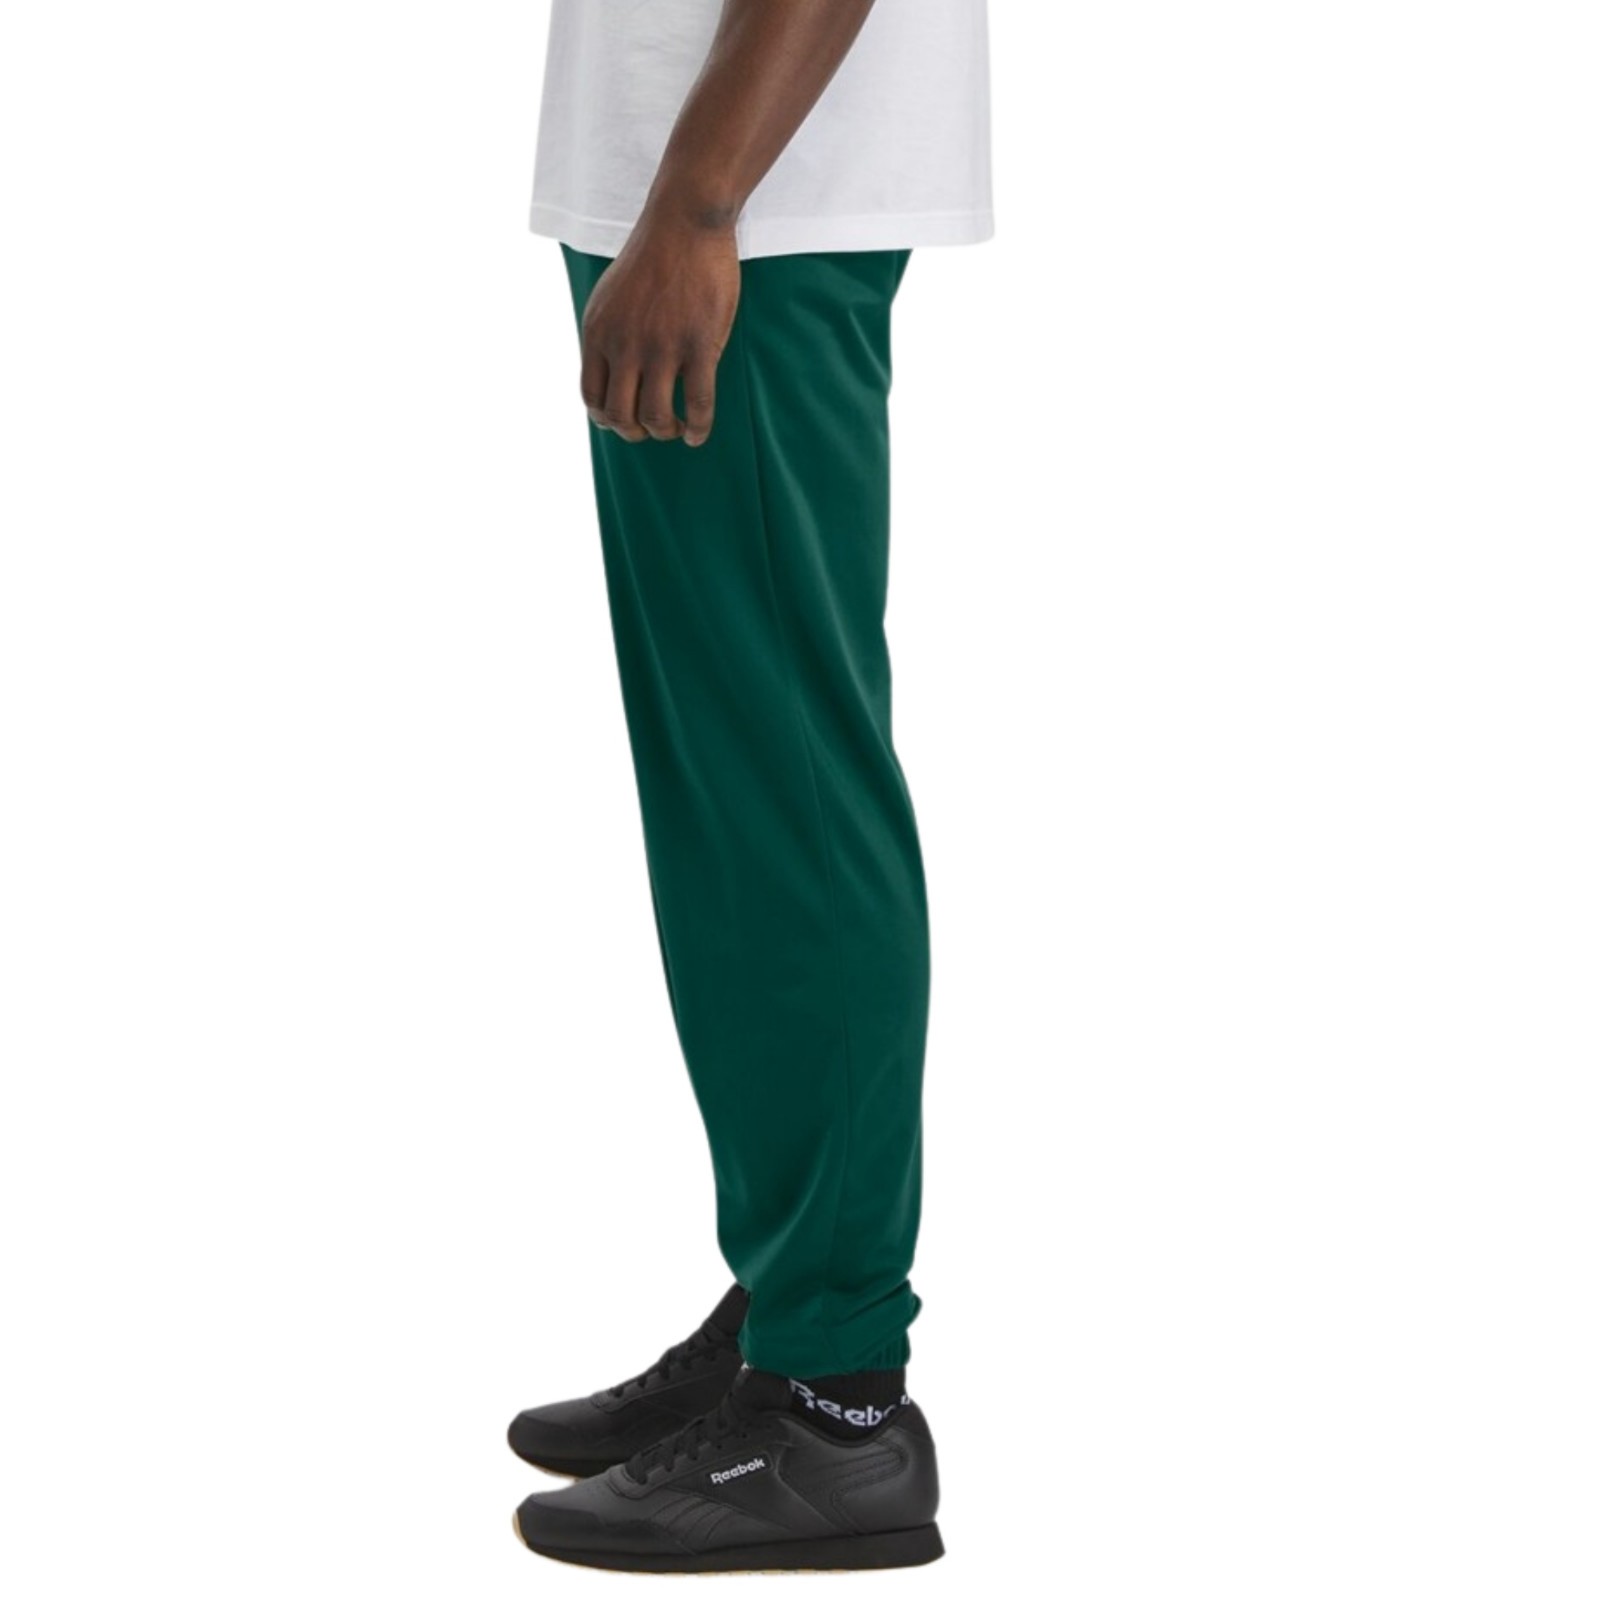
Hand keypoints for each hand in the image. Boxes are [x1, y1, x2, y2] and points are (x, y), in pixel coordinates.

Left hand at [579, 216, 740, 446]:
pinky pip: (696, 404)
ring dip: (666, 432)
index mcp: (598, 334)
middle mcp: (625, 345)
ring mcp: (662, 347)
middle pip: (620, 416)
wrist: (685, 222)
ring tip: (677, 428)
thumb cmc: (652, 260)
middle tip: (654, 428)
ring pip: (656, 418)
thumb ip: (607, 338)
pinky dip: (697, 428)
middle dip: (635, 433)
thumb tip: (613, 380)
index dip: (607, 420)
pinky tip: (698, 433)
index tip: (626, 420)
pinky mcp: (699, 345)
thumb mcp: (610, 298)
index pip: (591, 398)